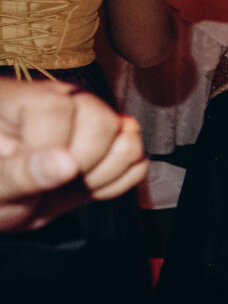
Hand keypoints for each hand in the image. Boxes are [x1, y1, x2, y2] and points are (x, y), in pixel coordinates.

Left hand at [0, 81, 147, 232]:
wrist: (10, 205)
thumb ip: (20, 173)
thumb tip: (64, 163)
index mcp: (16, 98)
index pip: (56, 107)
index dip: (50, 143)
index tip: (31, 167)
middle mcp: (59, 97)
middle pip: (101, 119)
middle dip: (82, 162)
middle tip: (52, 179)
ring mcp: (90, 116)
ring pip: (127, 136)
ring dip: (102, 174)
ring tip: (67, 182)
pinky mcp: (114, 139)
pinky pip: (139, 161)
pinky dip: (116, 182)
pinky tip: (85, 184)